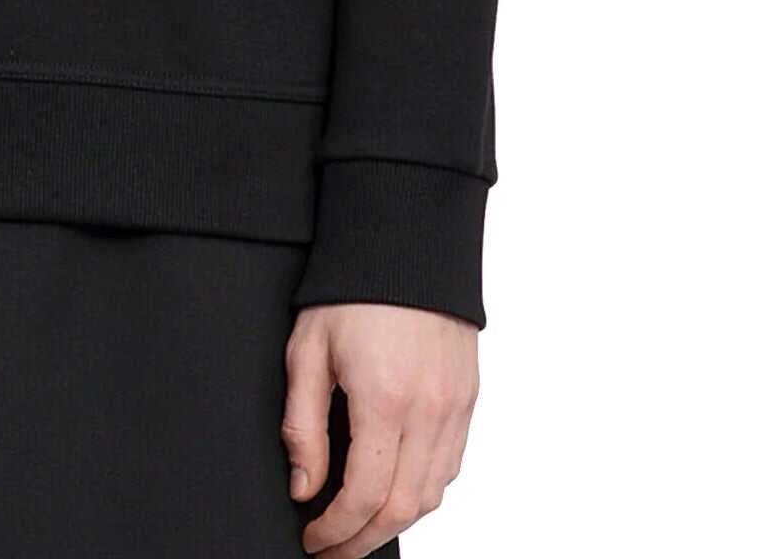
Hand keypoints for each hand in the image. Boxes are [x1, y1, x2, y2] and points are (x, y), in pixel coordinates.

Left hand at [283, 303, 477, 556]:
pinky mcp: (468, 399)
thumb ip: (302, 425)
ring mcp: (455, 407)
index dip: (336, 530)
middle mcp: (429, 412)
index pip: (365, 496)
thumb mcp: (307, 350)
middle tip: (331, 548)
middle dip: (363, 540)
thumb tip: (304, 486)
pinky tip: (393, 488)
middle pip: (403, 509)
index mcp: (385, 400)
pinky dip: (422, 491)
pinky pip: (450, 466)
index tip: (313, 539)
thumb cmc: (350, 290)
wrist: (404, 242)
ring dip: (394, 521)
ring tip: (357, 525)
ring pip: (432, 495)